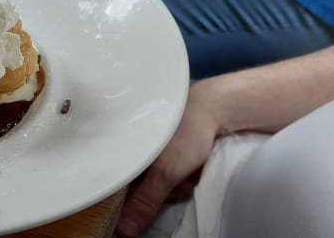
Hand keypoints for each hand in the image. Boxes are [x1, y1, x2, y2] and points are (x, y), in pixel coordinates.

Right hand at [115, 77, 232, 236]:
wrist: (216, 108)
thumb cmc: (184, 133)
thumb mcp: (166, 173)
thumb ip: (145, 202)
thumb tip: (123, 231)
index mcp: (123, 150)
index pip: (117, 184)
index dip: (131, 200)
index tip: (147, 203)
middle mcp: (133, 148)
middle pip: (140, 186)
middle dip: (162, 191)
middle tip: (178, 183)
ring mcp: (151, 147)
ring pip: (158, 181)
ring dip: (176, 184)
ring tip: (190, 173)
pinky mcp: (167, 147)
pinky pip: (170, 172)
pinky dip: (183, 174)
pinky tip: (194, 167)